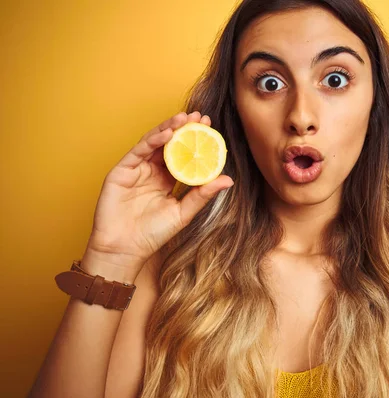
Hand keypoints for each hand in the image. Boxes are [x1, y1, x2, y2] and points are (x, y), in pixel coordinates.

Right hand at [82, 111, 232, 278]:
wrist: (125, 250)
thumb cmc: (153, 234)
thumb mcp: (183, 213)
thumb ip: (202, 195)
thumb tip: (228, 180)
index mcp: (167, 179)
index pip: (183, 154)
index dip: (195, 140)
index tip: (210, 127)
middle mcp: (151, 171)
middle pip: (169, 144)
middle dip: (184, 128)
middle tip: (201, 117)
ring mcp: (136, 169)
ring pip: (153, 142)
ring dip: (169, 128)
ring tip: (185, 118)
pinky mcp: (121, 171)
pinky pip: (138, 151)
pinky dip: (152, 140)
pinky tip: (167, 134)